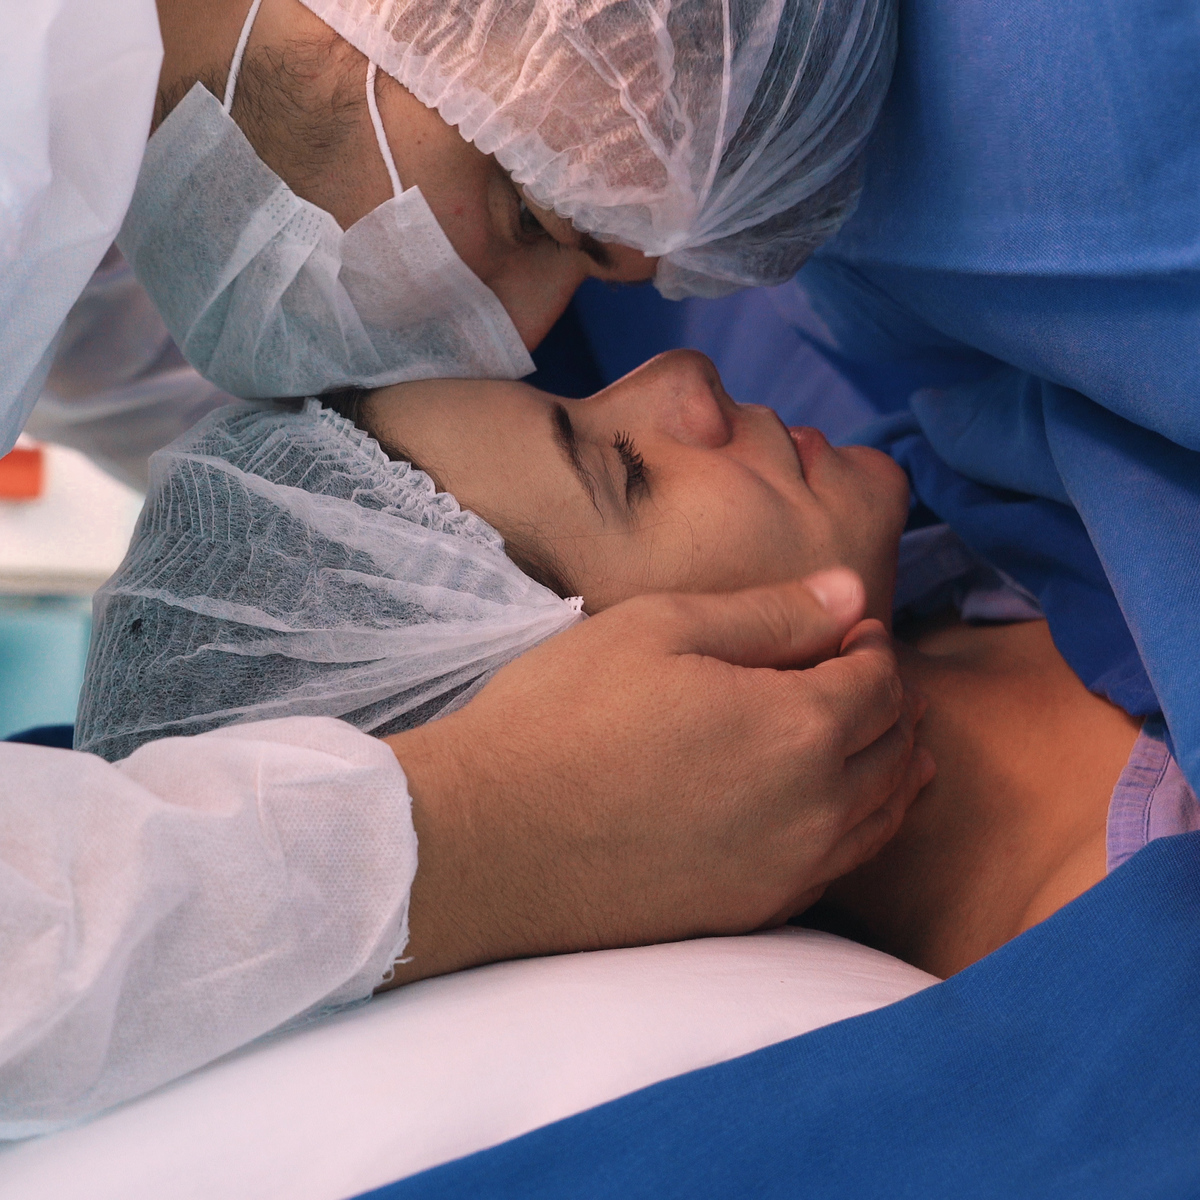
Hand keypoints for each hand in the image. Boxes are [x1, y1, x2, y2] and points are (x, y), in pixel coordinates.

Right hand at [382, 569, 932, 984]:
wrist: (491, 839)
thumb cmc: (566, 715)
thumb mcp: (663, 628)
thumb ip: (770, 613)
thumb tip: (850, 593)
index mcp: (799, 728)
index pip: (880, 681)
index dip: (873, 644)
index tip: (852, 629)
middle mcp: (814, 809)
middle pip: (894, 749)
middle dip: (893, 702)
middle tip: (869, 675)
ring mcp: (786, 871)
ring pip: (882, 816)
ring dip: (893, 767)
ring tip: (885, 739)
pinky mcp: (752, 913)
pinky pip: (839, 867)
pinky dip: (860, 827)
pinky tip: (841, 810)